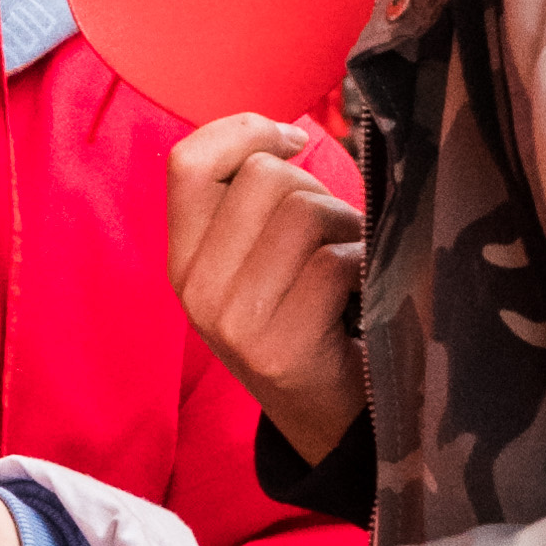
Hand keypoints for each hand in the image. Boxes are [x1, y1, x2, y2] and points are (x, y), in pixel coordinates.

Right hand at [167, 110, 366, 457]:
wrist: (331, 415)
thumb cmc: (310, 314)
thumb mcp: (258, 257)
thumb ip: (252, 200)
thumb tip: (288, 134)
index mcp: (184, 259)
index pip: (189, 161)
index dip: (245, 130)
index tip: (291, 142)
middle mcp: (195, 290)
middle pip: (264, 177)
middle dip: (317, 190)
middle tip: (334, 234)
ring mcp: (233, 323)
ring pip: (302, 213)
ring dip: (346, 227)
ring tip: (350, 260)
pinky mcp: (280, 349)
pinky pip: (331, 264)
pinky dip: (362, 267)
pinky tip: (361, 295)